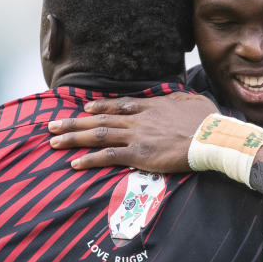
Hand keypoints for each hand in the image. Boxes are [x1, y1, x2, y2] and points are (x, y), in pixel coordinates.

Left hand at [47, 92, 217, 171]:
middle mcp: (138, 120)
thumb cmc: (207, 121)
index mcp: (151, 106)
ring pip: (98, 135)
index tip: (85, 108)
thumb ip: (181, 99)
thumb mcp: (193, 100)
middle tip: (51, 124)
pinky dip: (89, 159)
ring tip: (53, 141)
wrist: (210, 136)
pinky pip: (108, 156)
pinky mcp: (138, 155)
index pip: (119, 105)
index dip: (100, 107)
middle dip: (73, 122)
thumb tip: (182, 98)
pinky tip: (74, 163)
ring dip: (73, 138)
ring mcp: (136, 137)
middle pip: (99, 120)